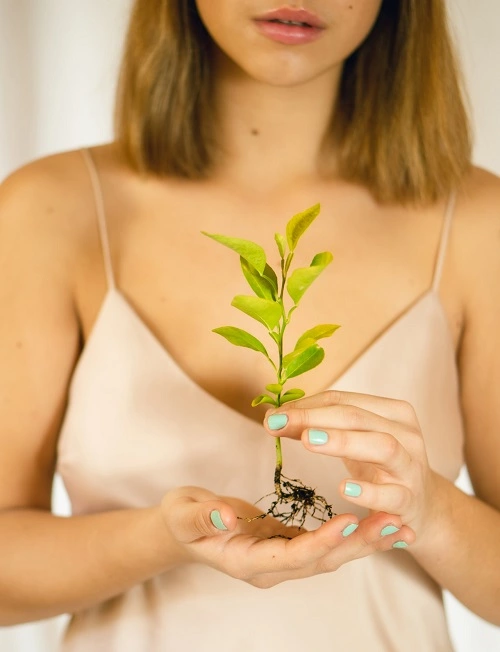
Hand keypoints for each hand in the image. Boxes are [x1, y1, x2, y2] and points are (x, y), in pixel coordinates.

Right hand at [159, 486, 413, 587]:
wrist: (183, 529)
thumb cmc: (182, 520)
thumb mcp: (184, 515)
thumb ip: (204, 518)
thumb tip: (225, 519)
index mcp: (247, 561)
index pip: (291, 556)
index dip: (321, 541)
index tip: (348, 520)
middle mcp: (271, 567)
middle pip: (322, 561)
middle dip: (358, 544)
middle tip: (393, 521)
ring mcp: (283, 559)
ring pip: (331, 556)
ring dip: (365, 541)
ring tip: (398, 523)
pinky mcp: (291, 546)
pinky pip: (328, 545)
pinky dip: (355, 536)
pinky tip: (380, 522)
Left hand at [265, 390, 433, 545]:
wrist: (421, 508)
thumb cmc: (380, 468)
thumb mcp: (352, 443)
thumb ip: (317, 428)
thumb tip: (274, 418)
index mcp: (392, 412)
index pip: (343, 401)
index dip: (306, 405)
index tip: (273, 414)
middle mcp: (406, 434)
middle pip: (358, 417)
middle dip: (314, 418)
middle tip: (279, 422)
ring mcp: (411, 467)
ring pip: (382, 446)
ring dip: (343, 441)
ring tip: (308, 441)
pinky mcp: (411, 500)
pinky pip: (392, 494)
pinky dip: (368, 491)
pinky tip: (343, 487)